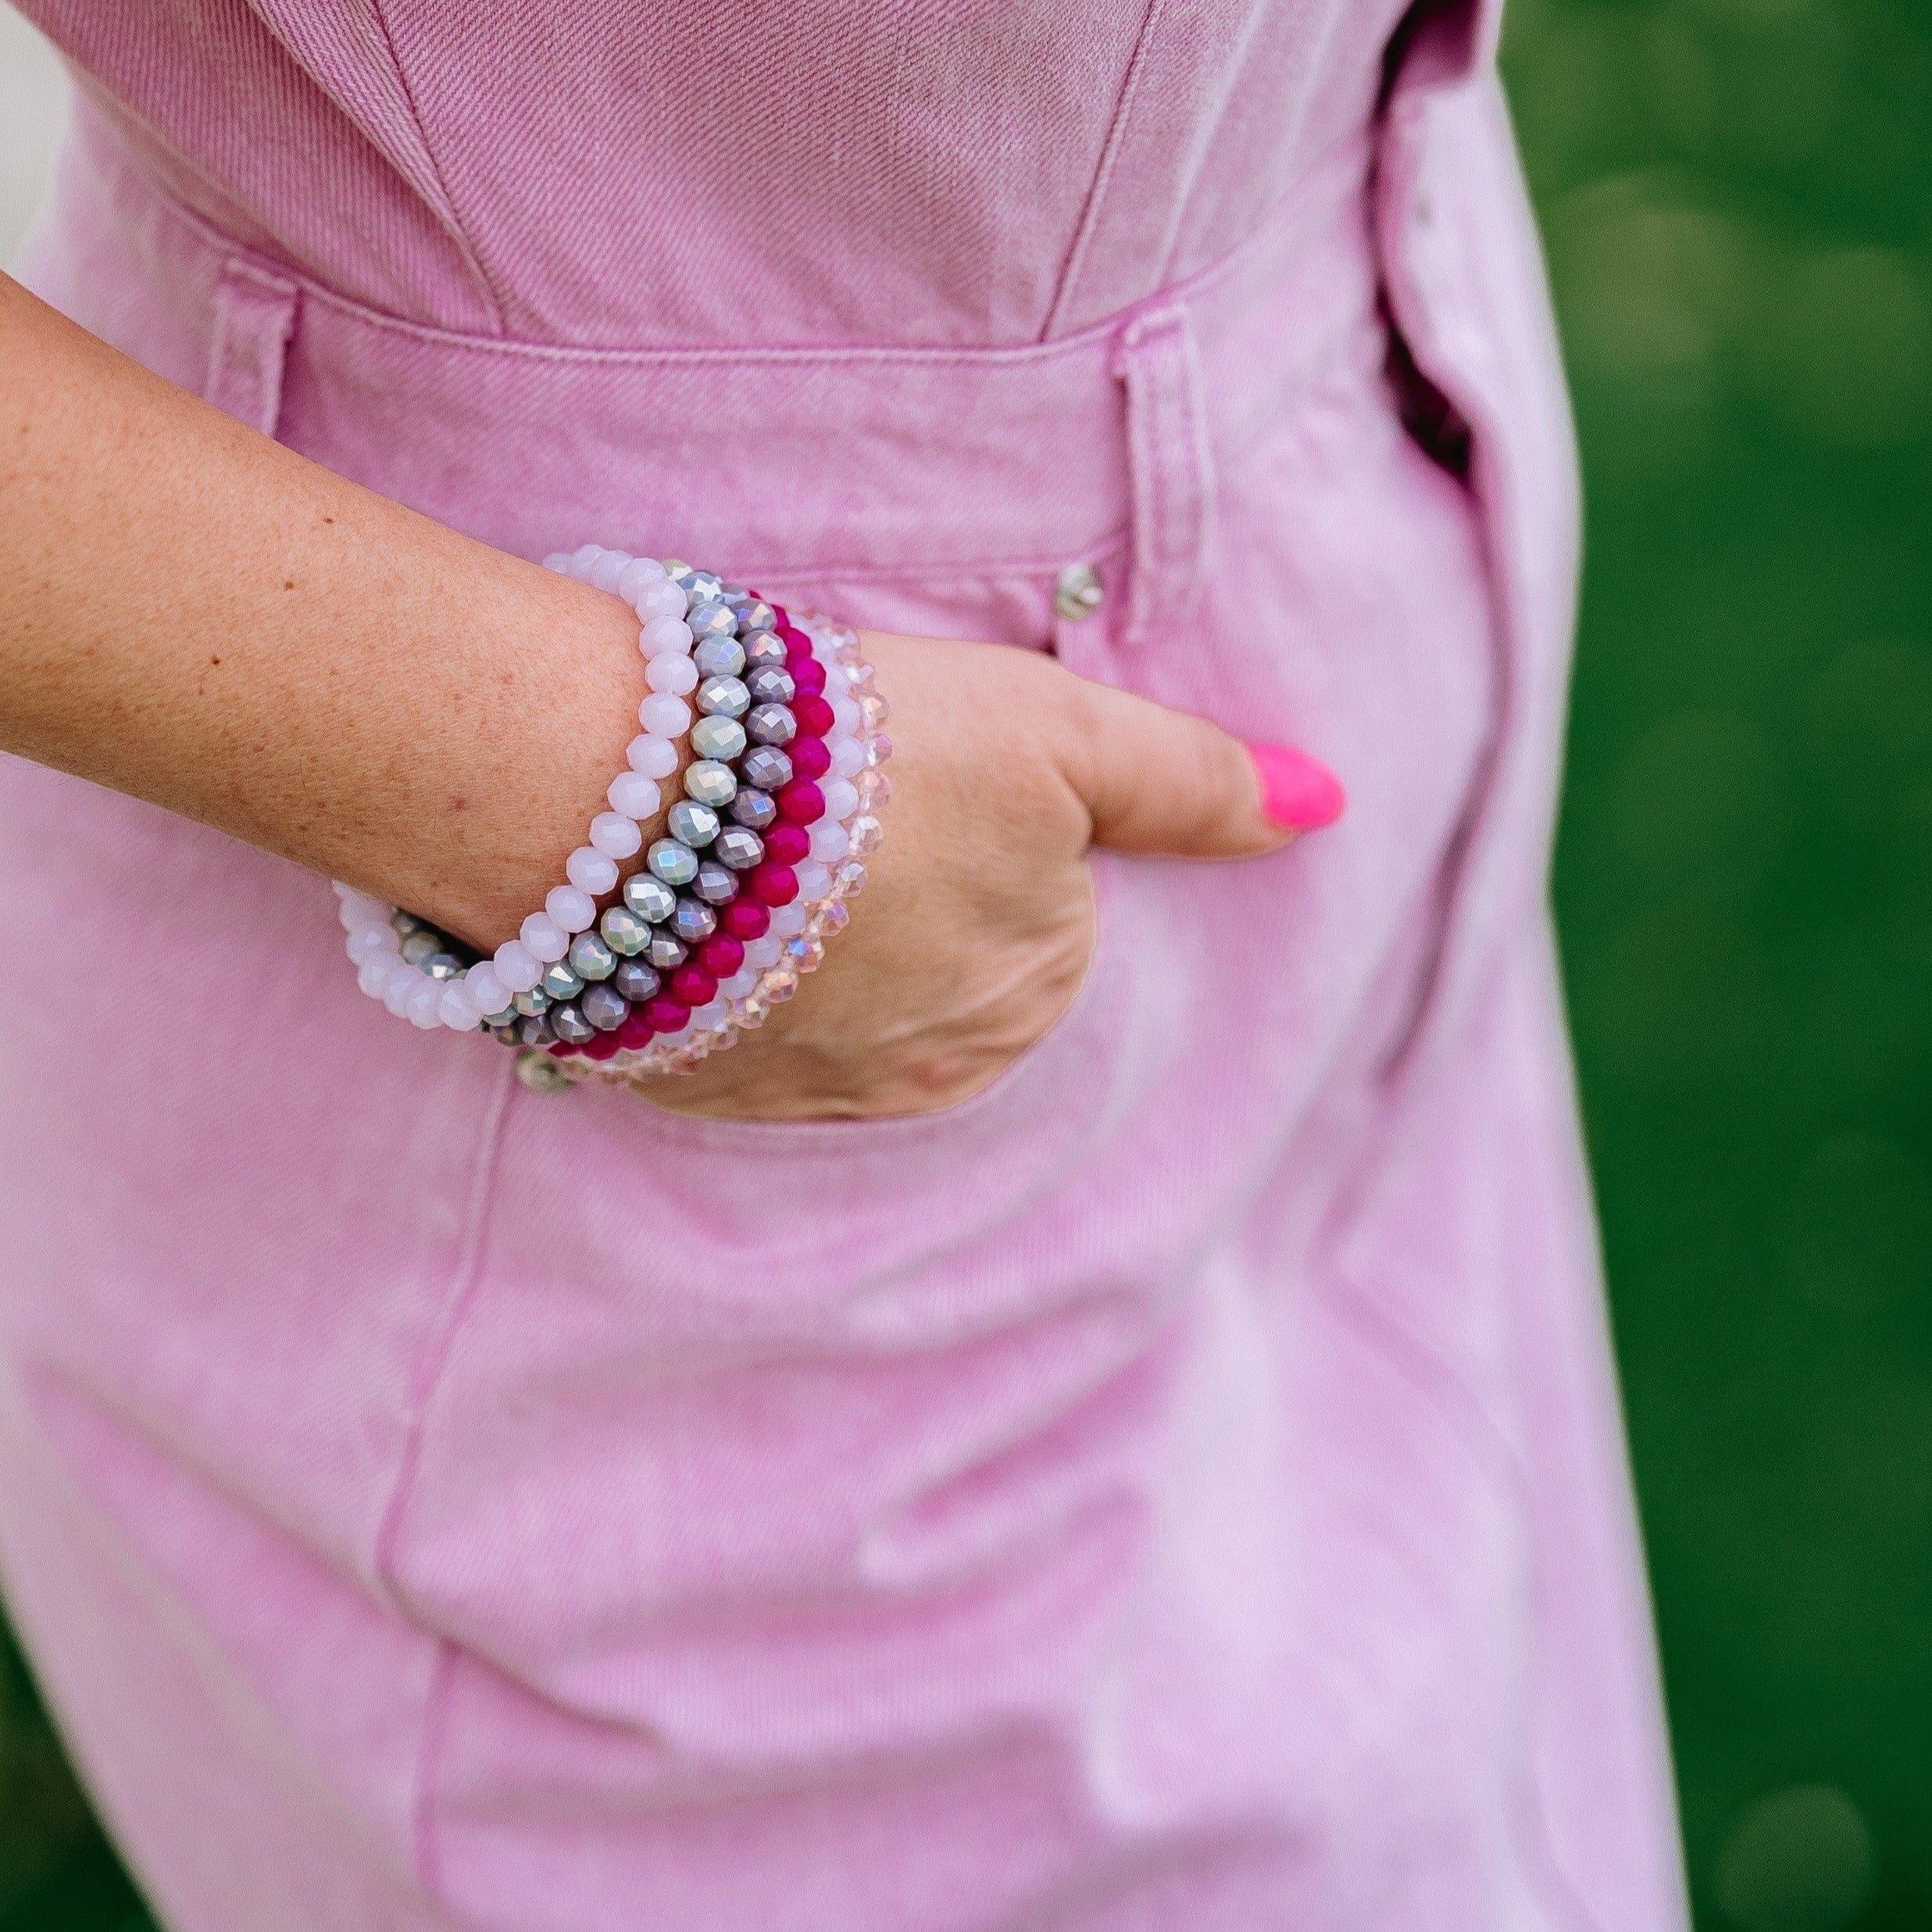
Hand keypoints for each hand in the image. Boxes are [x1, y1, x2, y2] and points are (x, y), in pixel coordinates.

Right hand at [647, 629, 1343, 1120]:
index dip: (983, 825)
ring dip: (822, 945)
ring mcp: (815, 1091)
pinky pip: (753, 1038)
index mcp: (1037, 988)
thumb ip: (1193, 779)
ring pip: (852, 1008)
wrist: (636, 805)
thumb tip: (1329, 807)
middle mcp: (939, 1068)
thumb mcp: (1060, 733)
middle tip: (833, 809)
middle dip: (910, 895)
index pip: (1046, 915)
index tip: (914, 776)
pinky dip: (744, 983)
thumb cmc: (868, 749)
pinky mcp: (704, 1090)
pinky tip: (705, 913)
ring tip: (762, 855)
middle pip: (954, 970)